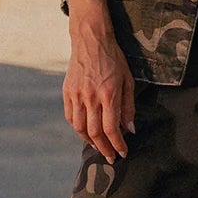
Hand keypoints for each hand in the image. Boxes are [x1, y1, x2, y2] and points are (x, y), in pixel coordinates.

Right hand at [64, 20, 135, 163]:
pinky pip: (70, 117)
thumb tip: (130, 130)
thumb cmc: (114, 59)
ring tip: (98, 147)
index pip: (111, 129)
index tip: (122, 153)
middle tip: (111, 157)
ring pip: (80, 128)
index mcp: (108, 94)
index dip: (117, 144)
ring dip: (90, 141)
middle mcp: (91, 97)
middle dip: (104, 149)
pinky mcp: (67, 92)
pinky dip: (78, 128)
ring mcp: (76, 95)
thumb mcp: (128, 80)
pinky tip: (86, 132)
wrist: (91, 40)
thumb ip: (128, 107)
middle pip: (95, 132)